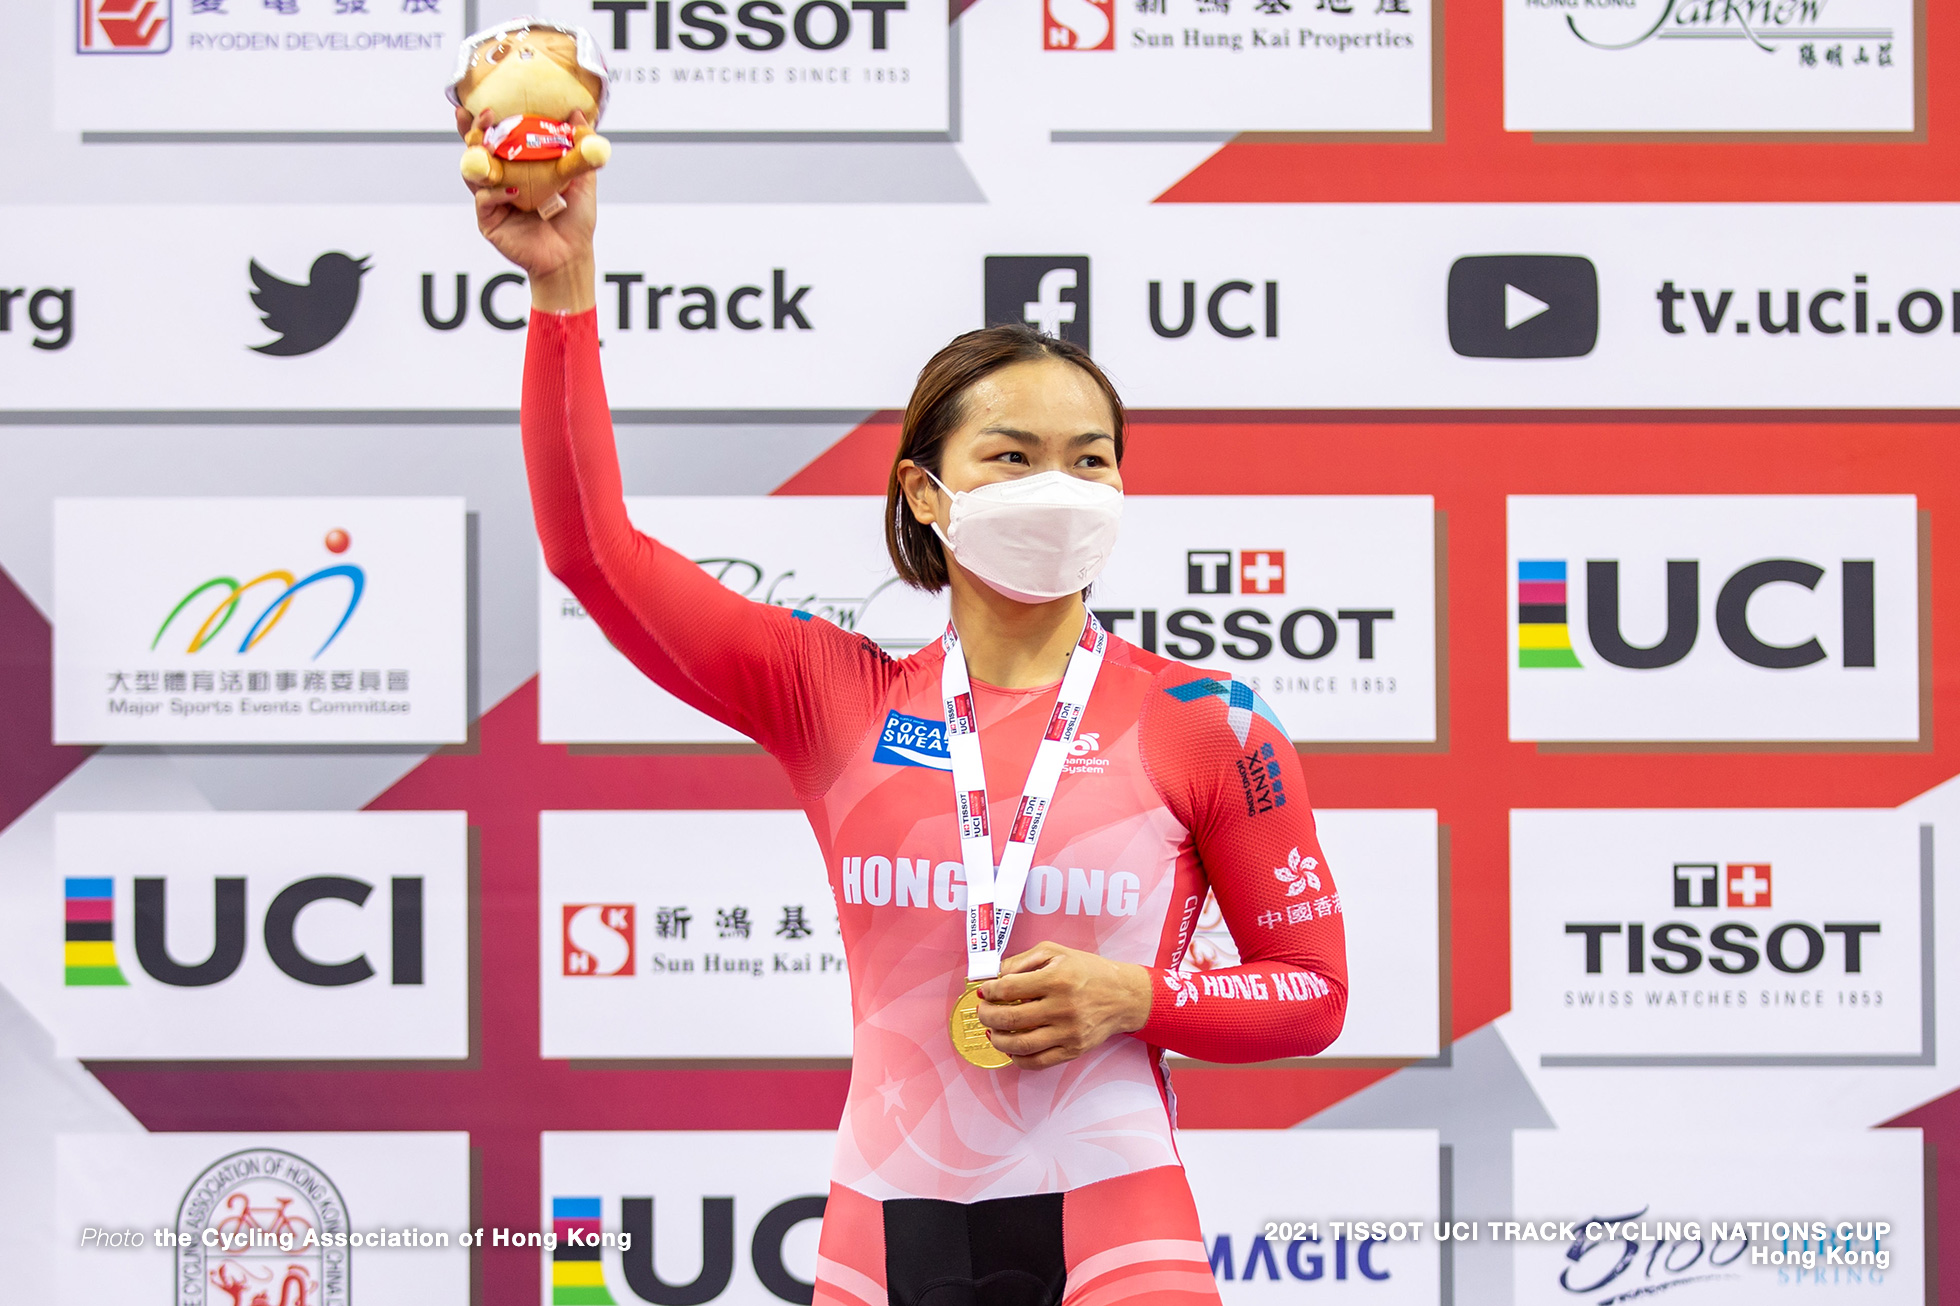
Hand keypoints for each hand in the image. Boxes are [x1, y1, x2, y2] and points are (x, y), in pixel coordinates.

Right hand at [456, 106, 595, 312]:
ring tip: (486, 143)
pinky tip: (512, 189)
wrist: (571, 256)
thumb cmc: (575, 220)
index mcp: (518, 168)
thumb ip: (578, 149)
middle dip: (472, 130)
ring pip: (473, 172)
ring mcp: (492, 200)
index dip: (485, 120)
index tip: (483, 101)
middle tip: (478, 115)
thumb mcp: (581, 180)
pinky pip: (484, 200)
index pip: (497, 138)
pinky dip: (495, 192)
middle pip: (476, 150)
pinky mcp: (488, 220)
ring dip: (477, 155)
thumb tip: (580, 112)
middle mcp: (501, 181)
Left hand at [976, 941, 1153, 1070]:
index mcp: (1057, 978)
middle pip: (1010, 1018)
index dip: (990, 991)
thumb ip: (1022, 960)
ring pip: (1020, 1044)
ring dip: (997, 1039)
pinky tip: (1011, 1048)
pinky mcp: (1073, 1050)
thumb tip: (994, 976)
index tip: (985, 991)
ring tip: (992, 1031)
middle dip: (987, 1016)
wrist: (1123, 996)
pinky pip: (1037, 1062)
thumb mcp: (1055, 952)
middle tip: (982, 1011)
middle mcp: (1063, 1007)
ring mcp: (1068, 1032)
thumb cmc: (1088, 971)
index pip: (1009, 988)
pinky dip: (1017, 1058)